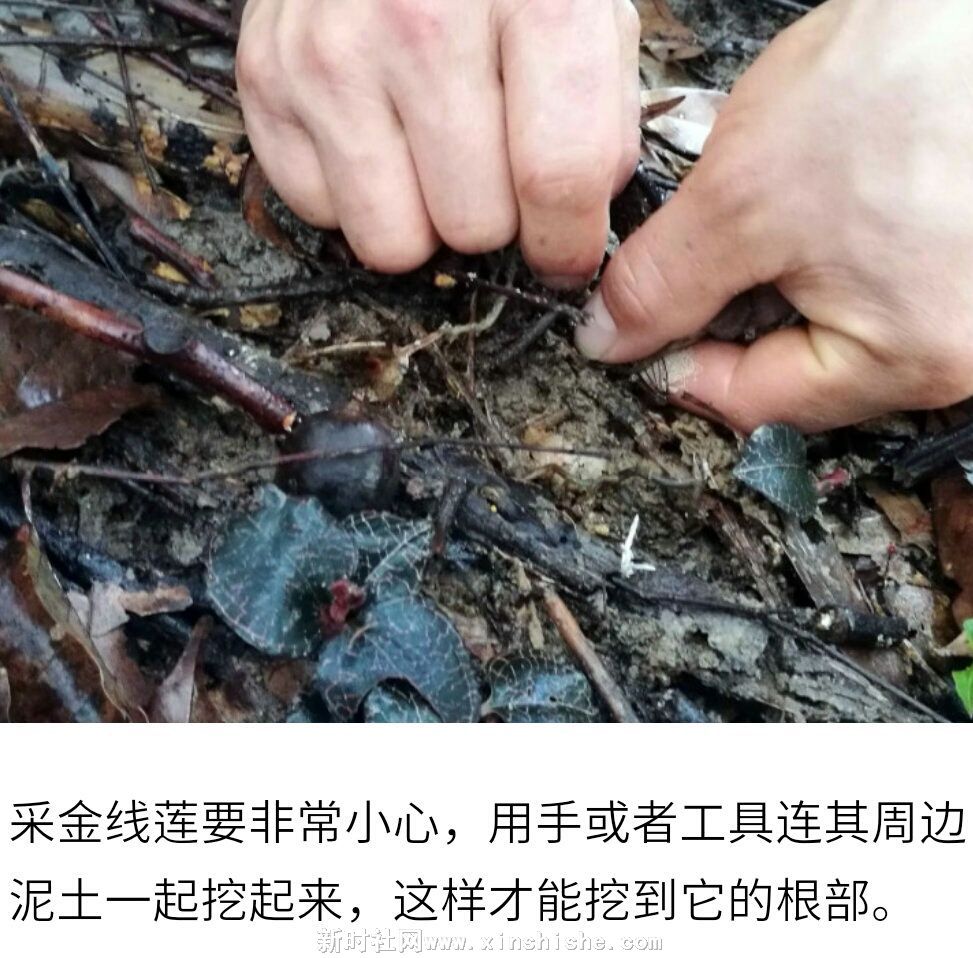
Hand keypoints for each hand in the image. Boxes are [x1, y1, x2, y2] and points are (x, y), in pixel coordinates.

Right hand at [236, 0, 640, 285]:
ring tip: (430, 157)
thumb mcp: (589, 6)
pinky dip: (354, 195)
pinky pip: (321, 215)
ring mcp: (329, 52)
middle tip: (488, 166)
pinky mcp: (265, 76)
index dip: (569, 242)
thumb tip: (575, 224)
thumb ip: (604, 116)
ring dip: (421, 221)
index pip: (557, 178)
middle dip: (493, 218)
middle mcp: (418, 21)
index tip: (565, 251)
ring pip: (392, 244)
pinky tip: (374, 134)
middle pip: (472, 227)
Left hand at [578, 0, 972, 432]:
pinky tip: (820, 198)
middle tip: (708, 249)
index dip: (678, 366)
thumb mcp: (745, 196)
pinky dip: (821, 252)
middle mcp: (952, 353)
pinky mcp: (962, 262)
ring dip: (777, 279)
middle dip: (731, 316)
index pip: (754, 403)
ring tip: (778, 206)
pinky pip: (868, 283)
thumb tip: (611, 339)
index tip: (634, 327)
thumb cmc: (906, 78)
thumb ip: (663, 285)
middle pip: (794, 372)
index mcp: (907, 361)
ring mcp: (964, 309)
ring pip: (828, 325)